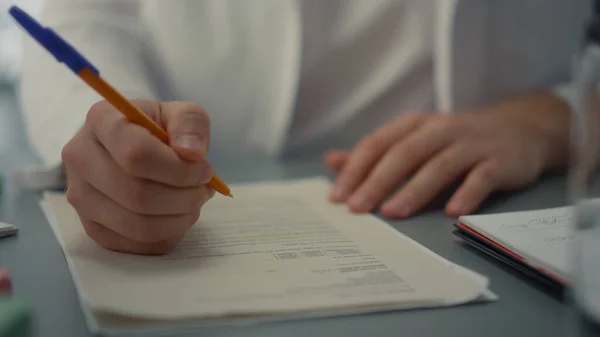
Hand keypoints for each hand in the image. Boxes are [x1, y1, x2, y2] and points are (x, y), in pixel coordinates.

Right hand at [62, 99, 213, 254]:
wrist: (131, 148)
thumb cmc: (156, 128)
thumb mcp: (179, 114)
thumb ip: (190, 123)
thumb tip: (192, 153)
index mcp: (101, 120)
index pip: (136, 155)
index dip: (179, 169)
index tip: (204, 170)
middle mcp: (80, 158)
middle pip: (138, 195)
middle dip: (184, 198)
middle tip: (204, 190)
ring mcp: (80, 196)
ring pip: (137, 225)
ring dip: (179, 218)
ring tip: (194, 202)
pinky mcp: (91, 226)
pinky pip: (137, 244)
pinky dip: (168, 234)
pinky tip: (177, 215)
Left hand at [324, 92, 569, 217]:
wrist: (521, 128)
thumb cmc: (456, 139)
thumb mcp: (414, 139)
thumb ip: (374, 153)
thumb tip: (330, 161)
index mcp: (415, 125)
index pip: (378, 143)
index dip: (356, 169)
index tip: (336, 197)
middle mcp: (441, 130)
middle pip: (404, 154)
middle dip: (377, 182)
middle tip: (356, 208)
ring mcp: (472, 144)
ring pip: (439, 166)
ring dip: (414, 190)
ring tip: (393, 213)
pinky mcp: (500, 161)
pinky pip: (482, 178)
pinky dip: (466, 194)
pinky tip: (451, 213)